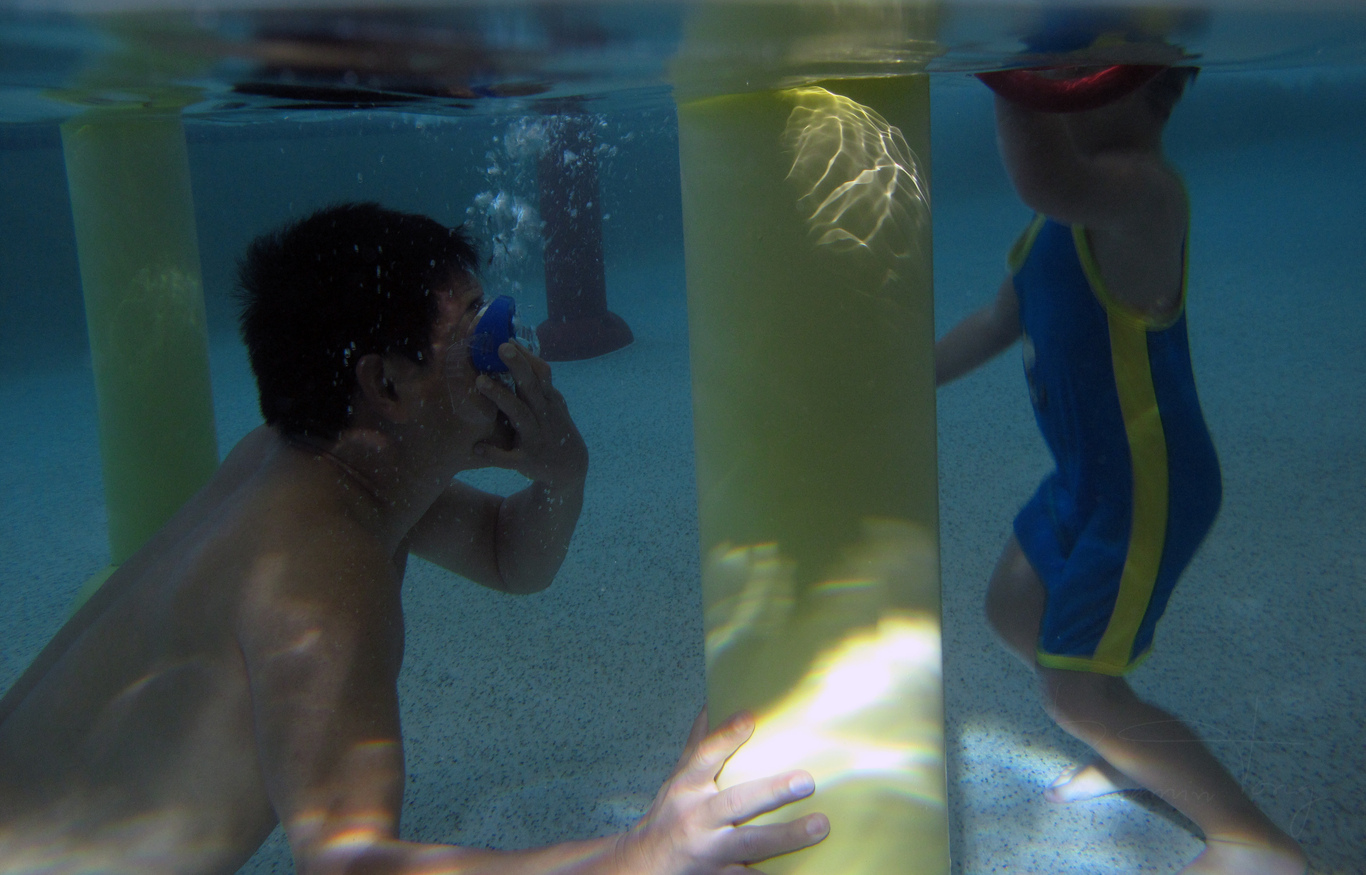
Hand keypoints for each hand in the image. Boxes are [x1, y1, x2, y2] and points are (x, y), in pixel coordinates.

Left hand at [474, 342, 588, 485]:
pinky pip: (509, 458)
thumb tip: (520, 353)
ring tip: (479, 382)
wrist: (570, 469)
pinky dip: (494, 453)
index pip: (541, 373)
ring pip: (519, 415)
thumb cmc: (555, 429)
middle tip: (501, 347)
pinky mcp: (527, 461)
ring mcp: (536, 438)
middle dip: (518, 366)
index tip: (507, 339)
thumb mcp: (553, 405)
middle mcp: (544, 416)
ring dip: (501, 397)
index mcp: (549, 401)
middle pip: (531, 388)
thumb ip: (538, 384)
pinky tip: (478, 448)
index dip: (526, 356)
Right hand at [615, 710, 828, 874]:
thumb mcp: (677, 778)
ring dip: (787, 836)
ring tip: (820, 825)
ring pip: (750, 843)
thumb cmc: (668, 815)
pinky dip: (772, 874)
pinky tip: (803, 870)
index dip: (725, 737)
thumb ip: (699, 745)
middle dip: (771, 792)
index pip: (705, 756)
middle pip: (736, 802)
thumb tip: (713, 703)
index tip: (750, 718)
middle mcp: (698, 817)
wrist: (644, 866)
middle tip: (805, 781)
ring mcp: (710, 850)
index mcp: (687, 787)